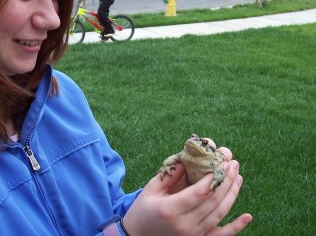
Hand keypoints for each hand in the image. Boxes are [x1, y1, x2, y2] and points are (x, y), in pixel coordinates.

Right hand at [122, 148, 252, 235]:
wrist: (138, 235)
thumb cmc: (144, 208)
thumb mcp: (152, 189)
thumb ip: (169, 174)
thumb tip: (186, 158)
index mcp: (170, 209)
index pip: (197, 193)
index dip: (212, 179)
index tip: (221, 163)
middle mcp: (184, 225)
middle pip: (212, 202)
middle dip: (225, 181)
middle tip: (232, 164)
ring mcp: (193, 235)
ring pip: (219, 214)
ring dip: (232, 194)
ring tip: (238, 176)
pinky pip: (221, 235)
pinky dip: (236, 227)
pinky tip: (248, 216)